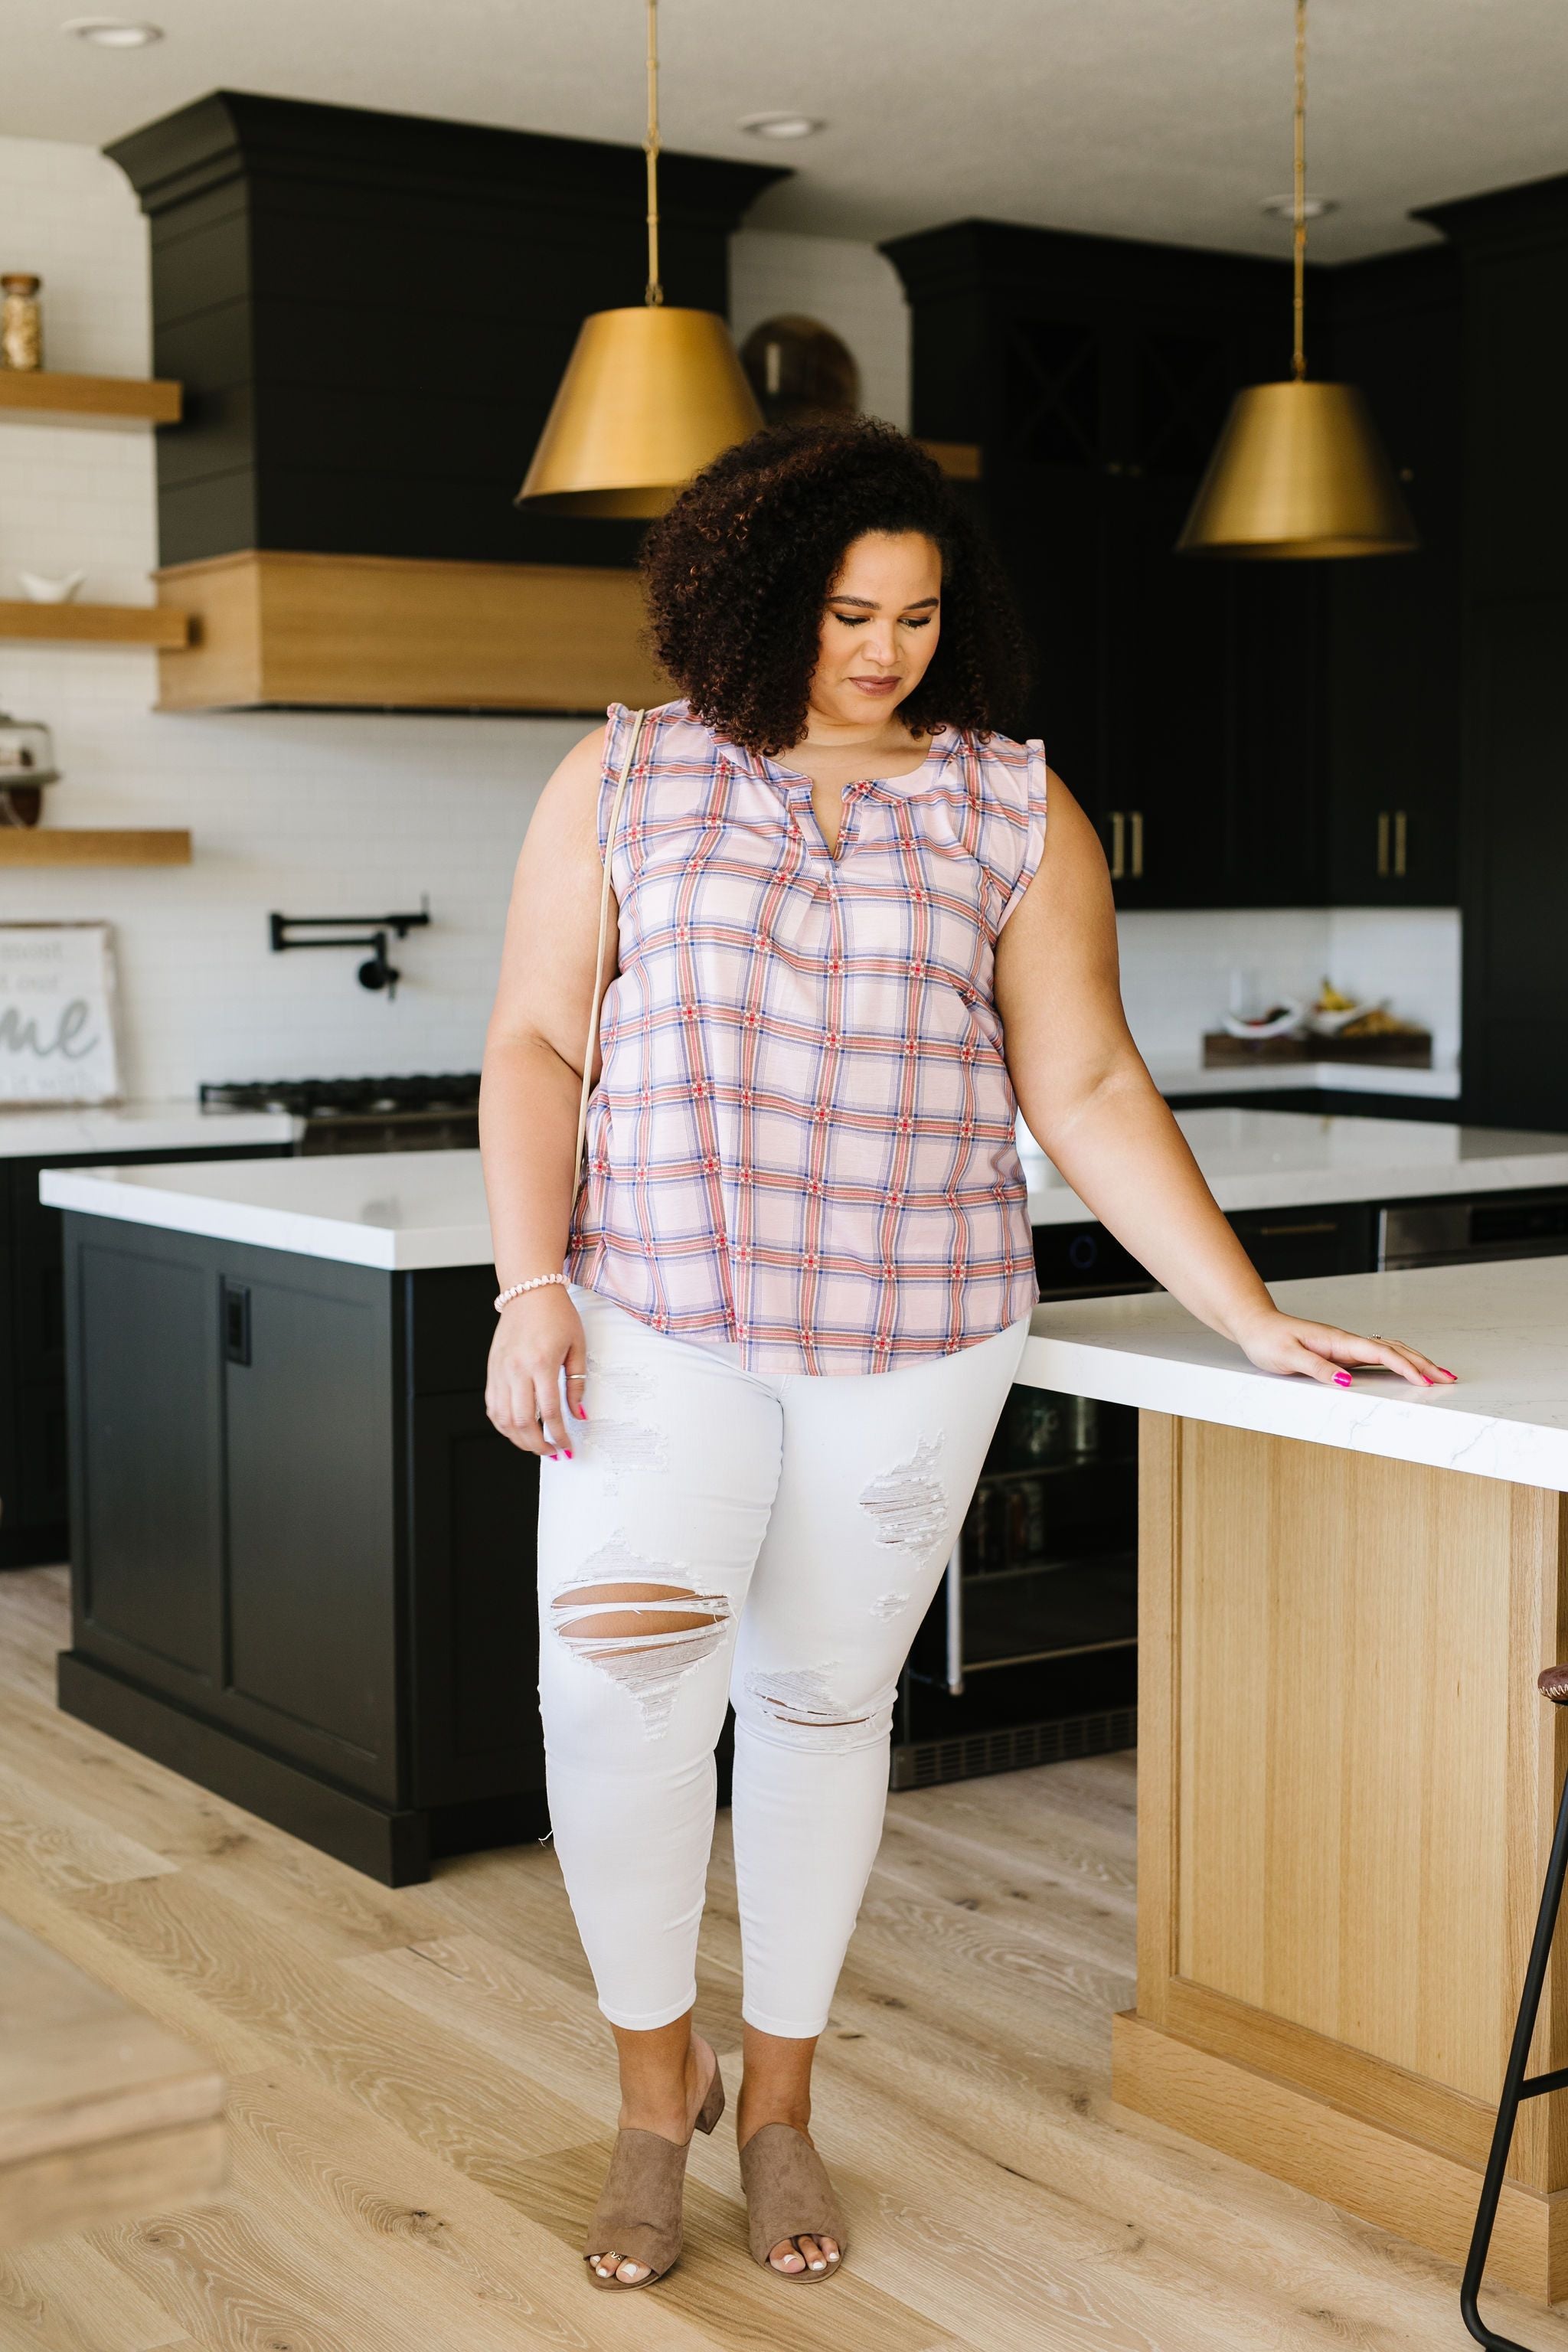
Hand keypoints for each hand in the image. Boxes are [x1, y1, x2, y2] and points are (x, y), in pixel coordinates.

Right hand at [485, 1286, 587, 1456]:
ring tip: (535, 1445)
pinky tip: (516, 1429)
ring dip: (518, 1439)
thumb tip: (579, 1415)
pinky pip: (492, 1406)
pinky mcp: (492, 1370)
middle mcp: (516, 1369)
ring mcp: (500, 1371)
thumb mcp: (577, 1347)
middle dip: (537, 1444)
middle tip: (552, 1452)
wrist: (529, 1291)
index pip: (548, 1412)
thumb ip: (577, 1384)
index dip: (558, 1435)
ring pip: (502, 1419)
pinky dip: (502, 1424)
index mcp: (541, 1363)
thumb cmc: (557, 1315)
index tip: (567, 1446)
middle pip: (522, 1421)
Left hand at [1229, 1309, 1456, 1389]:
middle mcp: (1347, 1341)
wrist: (1255, 1324)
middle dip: (1424, 1364)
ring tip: (1439, 1374)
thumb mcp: (1289, 1357)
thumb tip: (1348, 1381)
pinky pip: (1378, 1355)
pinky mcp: (1341, 1351)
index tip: (1426, 1381)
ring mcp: (1346, 1345)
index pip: (1381, 1354)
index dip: (1406, 1367)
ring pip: (1390, 1350)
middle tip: (1449, 1379)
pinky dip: (1399, 1360)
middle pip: (1395, 1350)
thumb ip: (1318, 1368)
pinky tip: (1408, 1368)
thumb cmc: (1268, 1340)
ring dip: (1416, 1361)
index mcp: (1338, 1341)